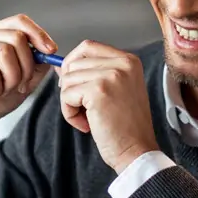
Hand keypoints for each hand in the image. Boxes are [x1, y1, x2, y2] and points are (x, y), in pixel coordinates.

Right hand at [0, 14, 56, 152]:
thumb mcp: (24, 82)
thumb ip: (37, 65)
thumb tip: (50, 51)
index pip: (20, 21)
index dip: (39, 34)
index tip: (51, 52)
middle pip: (16, 37)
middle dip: (26, 68)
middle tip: (19, 87)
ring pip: (4, 52)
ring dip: (10, 81)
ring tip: (0, 92)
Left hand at [58, 41, 158, 172]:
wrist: (137, 151)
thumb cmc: (126, 127)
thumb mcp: (116, 90)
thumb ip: (93, 74)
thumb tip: (60, 66)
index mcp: (128, 60)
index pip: (87, 46)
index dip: (73, 64)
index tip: (75, 86)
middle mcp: (122, 63)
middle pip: (74, 63)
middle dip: (71, 88)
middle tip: (84, 109)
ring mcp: (110, 75)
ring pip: (67, 80)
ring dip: (70, 103)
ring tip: (88, 118)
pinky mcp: (98, 91)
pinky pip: (66, 95)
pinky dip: (70, 113)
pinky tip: (86, 124)